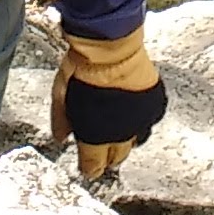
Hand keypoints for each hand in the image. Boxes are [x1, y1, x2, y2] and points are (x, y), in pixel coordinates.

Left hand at [47, 26, 166, 179]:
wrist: (112, 46)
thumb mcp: (60, 94)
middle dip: (107, 157)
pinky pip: (148, 122)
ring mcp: (140, 120)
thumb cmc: (82, 67)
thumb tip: (60, 138)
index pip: (93, 166)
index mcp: (95, 135)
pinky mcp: (153, 105)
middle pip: (116, 159)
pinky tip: (132, 113)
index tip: (87, 167)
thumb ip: (61, 121)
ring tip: (117, 132)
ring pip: (134, 142)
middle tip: (101, 152)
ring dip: (124, 140)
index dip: (89, 168)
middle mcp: (120, 133)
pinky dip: (140, 121)